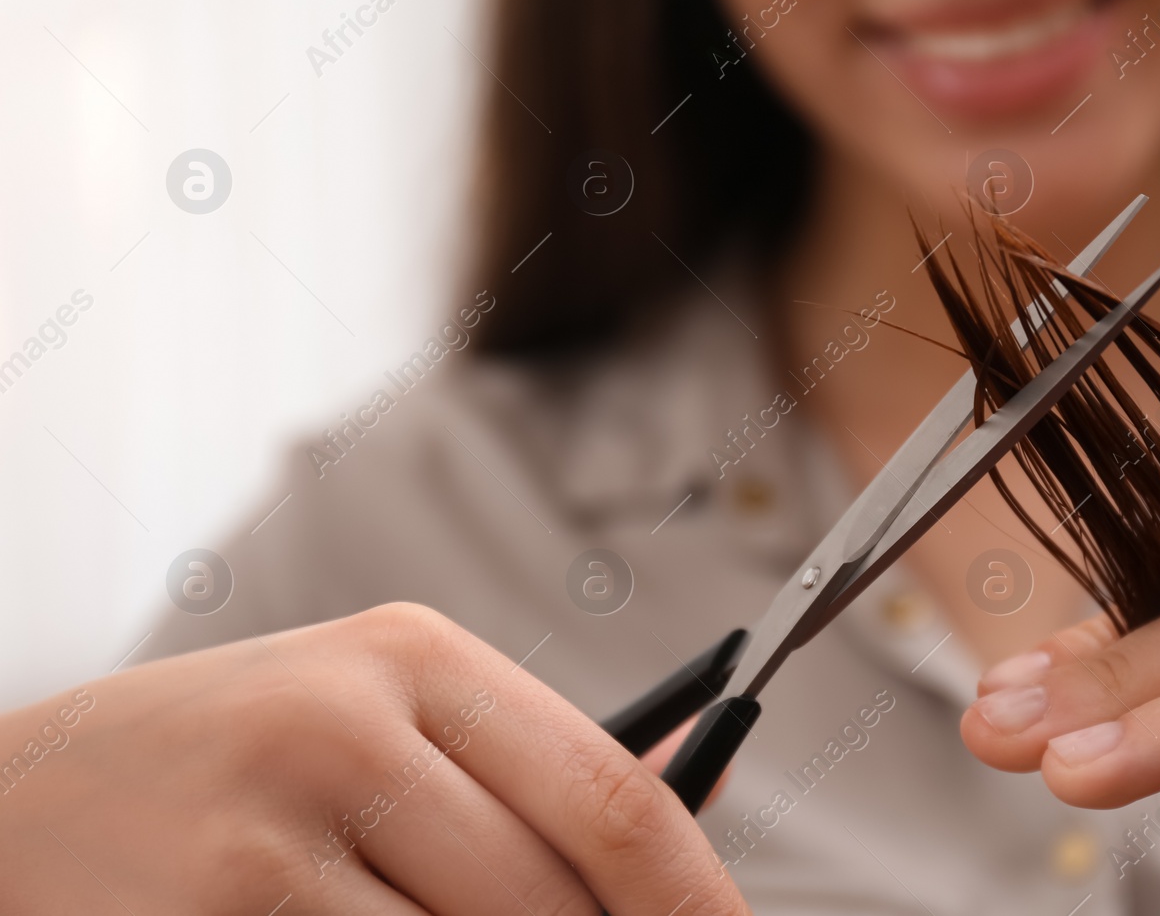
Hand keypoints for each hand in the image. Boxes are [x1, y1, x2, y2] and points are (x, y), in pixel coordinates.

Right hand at [0, 603, 747, 914]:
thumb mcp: (381, 716)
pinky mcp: (217, 912)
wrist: (23, 800)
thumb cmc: (233, 765)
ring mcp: (269, 830)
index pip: (613, 797)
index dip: (694, 898)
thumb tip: (707, 777)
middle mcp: (347, 723)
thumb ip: (534, 758)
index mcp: (414, 654)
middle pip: (554, 900)